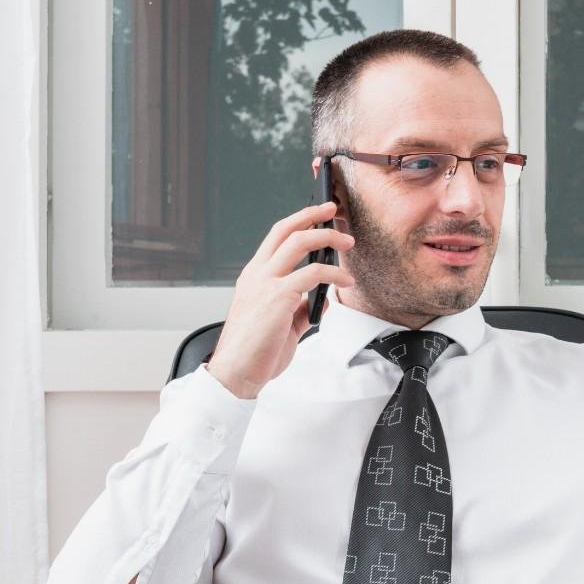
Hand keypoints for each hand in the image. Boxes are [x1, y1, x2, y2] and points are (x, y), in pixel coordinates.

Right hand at [206, 201, 354, 398]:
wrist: (236, 374)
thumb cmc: (255, 353)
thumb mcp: (281, 325)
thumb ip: (299, 310)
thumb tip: (321, 301)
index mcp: (254, 277)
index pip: (276, 238)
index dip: (298, 222)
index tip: (318, 215)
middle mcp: (257, 274)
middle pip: (285, 229)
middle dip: (312, 215)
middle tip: (333, 210)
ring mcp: (265, 283)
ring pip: (298, 242)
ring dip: (328, 237)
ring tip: (347, 241)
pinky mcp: (278, 297)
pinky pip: (313, 273)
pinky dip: (334, 273)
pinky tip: (346, 281)